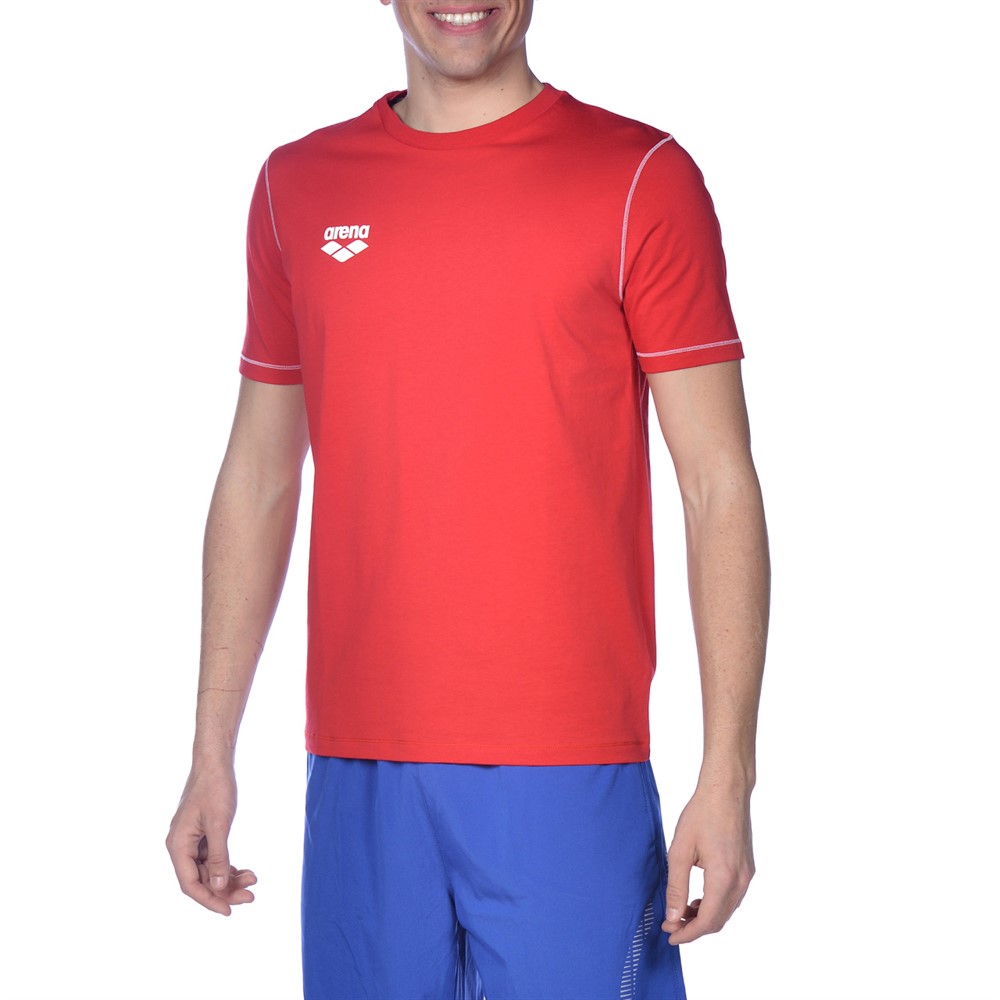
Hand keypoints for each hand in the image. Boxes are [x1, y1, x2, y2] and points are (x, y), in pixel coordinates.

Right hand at [166, 765, 256, 914]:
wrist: (215, 762)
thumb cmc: (215, 789)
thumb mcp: (219, 824)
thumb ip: (219, 856)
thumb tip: (219, 887)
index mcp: (177, 845)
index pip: (190, 884)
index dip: (209, 900)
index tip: (230, 911)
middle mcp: (181, 846)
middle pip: (201, 879)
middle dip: (225, 890)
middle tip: (251, 895)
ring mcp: (191, 840)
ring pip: (209, 870)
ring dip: (230, 878)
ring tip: (254, 880)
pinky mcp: (202, 834)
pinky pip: (213, 857)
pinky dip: (228, 865)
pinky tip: (245, 870)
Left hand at [661, 784, 753, 943]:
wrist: (726, 790)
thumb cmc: (701, 814)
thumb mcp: (680, 849)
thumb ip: (677, 886)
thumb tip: (672, 915)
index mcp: (724, 877)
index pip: (708, 921)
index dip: (688, 934)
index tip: (670, 936)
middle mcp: (741, 880)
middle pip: (719, 920)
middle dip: (694, 928)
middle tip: (671, 925)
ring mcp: (747, 874)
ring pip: (726, 910)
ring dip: (705, 917)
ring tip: (681, 912)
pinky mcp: (747, 867)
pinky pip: (732, 897)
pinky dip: (715, 904)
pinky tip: (698, 898)